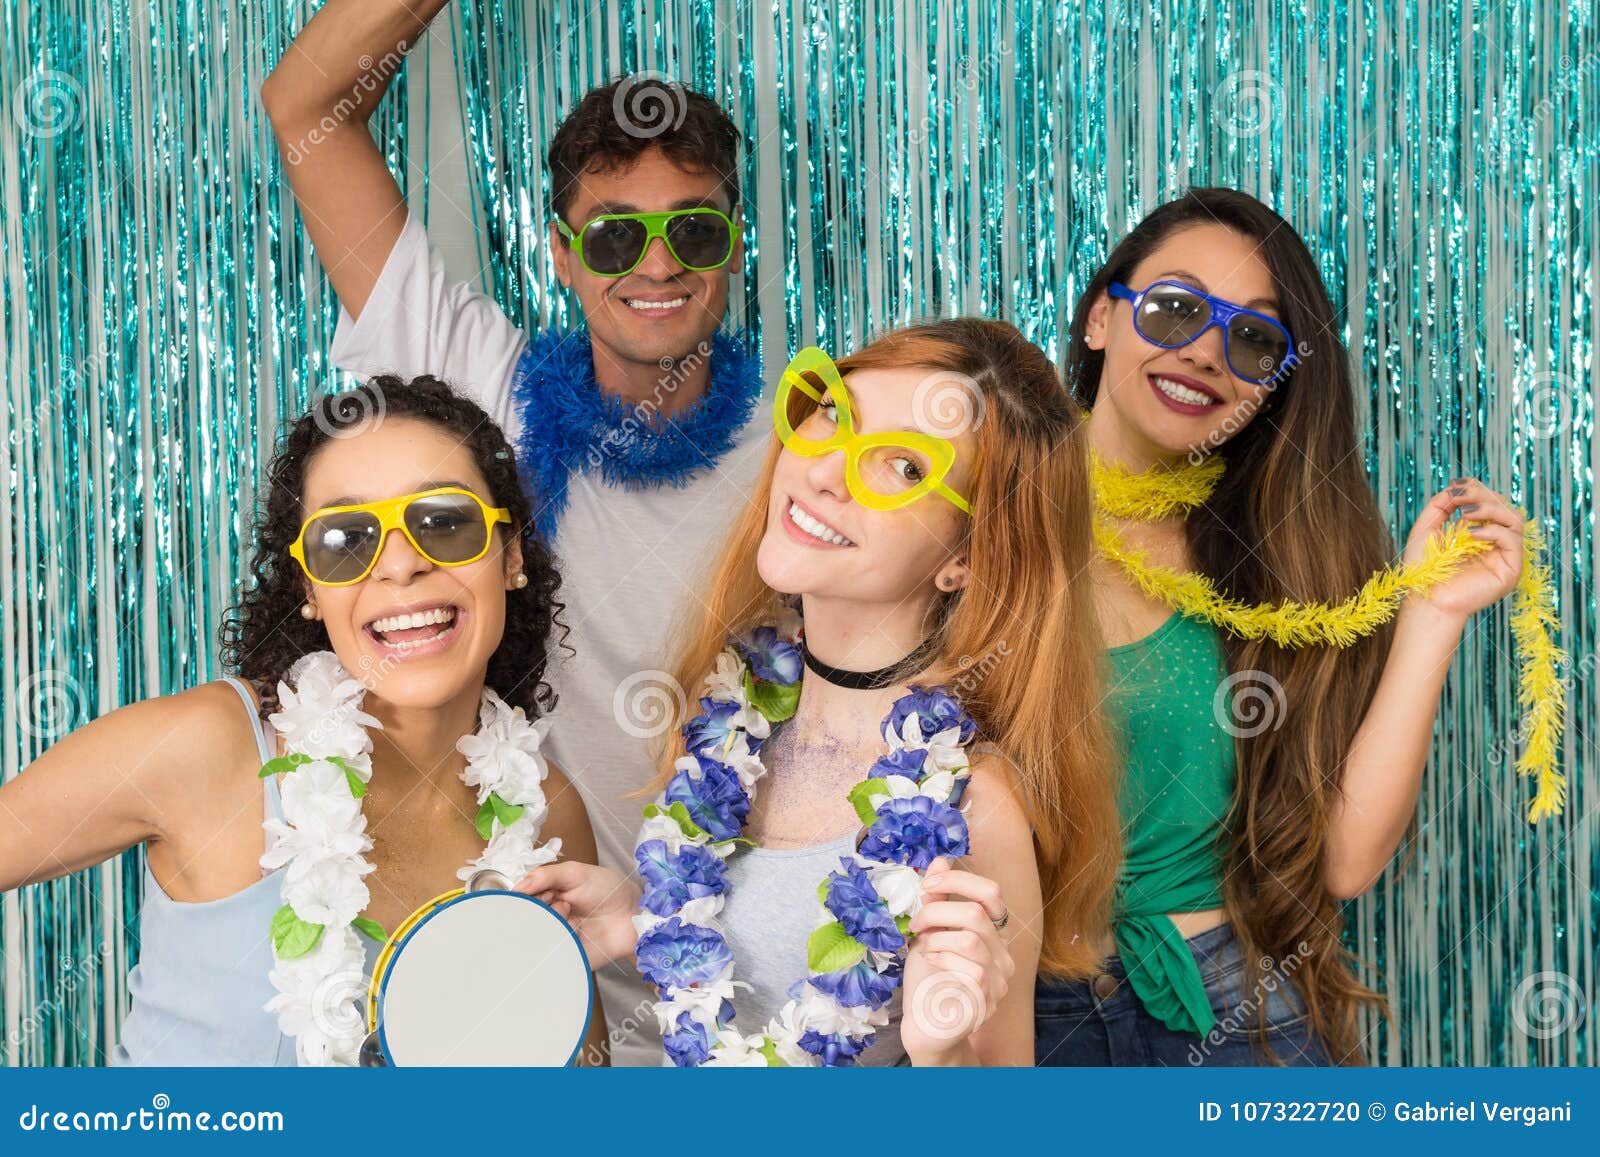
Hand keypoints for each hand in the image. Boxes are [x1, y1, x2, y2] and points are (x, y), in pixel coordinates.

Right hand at [514, 861, 640, 969]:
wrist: (633, 913)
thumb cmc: (608, 889)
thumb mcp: (575, 873)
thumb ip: (545, 875)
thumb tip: (517, 887)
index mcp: (545, 897)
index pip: (520, 901)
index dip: (526, 897)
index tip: (542, 893)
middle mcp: (547, 919)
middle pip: (524, 921)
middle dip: (539, 910)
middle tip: (561, 904)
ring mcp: (555, 938)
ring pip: (535, 938)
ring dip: (552, 924)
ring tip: (572, 915)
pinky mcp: (565, 957)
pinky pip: (550, 956)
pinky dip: (559, 943)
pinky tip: (575, 931)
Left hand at [899, 857, 1013, 1065]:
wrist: (925, 1026)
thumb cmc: (928, 978)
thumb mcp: (928, 931)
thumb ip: (936, 899)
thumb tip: (939, 859)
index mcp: (992, 933)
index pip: (992, 893)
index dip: (958, 881)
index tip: (927, 885)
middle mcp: (1002, 955)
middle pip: (976, 913)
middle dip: (936, 912)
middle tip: (916, 924)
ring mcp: (998, 979)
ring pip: (971, 939)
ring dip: (936, 936)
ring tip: (922, 945)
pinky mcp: (986, 1000)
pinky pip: (971, 968)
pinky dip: (942, 958)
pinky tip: (929, 961)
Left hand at [1403, 477, 1524, 621]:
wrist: (1425, 599)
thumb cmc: (1423, 569)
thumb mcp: (1427, 528)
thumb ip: (1441, 504)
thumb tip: (1456, 487)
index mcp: (1479, 532)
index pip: (1489, 502)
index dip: (1476, 489)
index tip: (1456, 485)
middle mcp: (1495, 542)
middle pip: (1503, 506)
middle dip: (1482, 496)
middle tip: (1460, 498)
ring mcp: (1505, 555)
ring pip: (1514, 519)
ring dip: (1490, 509)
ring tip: (1466, 513)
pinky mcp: (1511, 569)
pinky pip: (1513, 540)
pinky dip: (1493, 531)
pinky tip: (1470, 535)